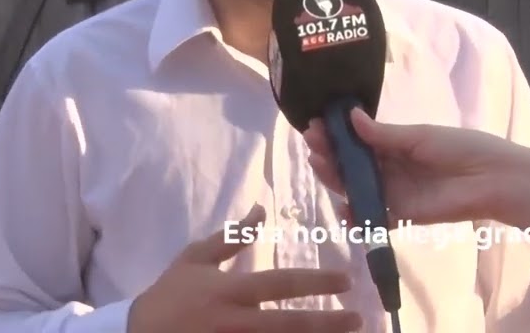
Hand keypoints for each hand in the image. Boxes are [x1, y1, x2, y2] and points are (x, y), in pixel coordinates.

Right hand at [127, 204, 362, 332]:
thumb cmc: (169, 295)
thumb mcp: (194, 258)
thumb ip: (231, 236)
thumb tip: (261, 209)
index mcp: (229, 291)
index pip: (281, 284)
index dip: (316, 281)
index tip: (347, 280)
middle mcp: (235, 322)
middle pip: (290, 325)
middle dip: (328, 323)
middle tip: (359, 320)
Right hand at [303, 108, 529, 225]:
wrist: (491, 178)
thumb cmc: (459, 148)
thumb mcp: (419, 136)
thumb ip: (384, 134)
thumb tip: (351, 117)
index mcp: (394, 145)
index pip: (357, 140)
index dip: (336, 134)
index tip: (316, 124)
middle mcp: (390, 168)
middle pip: (351, 164)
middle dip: (330, 153)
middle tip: (312, 142)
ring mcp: (393, 192)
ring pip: (356, 187)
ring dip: (335, 178)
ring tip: (320, 164)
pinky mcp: (401, 215)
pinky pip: (373, 217)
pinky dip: (356, 216)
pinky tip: (343, 209)